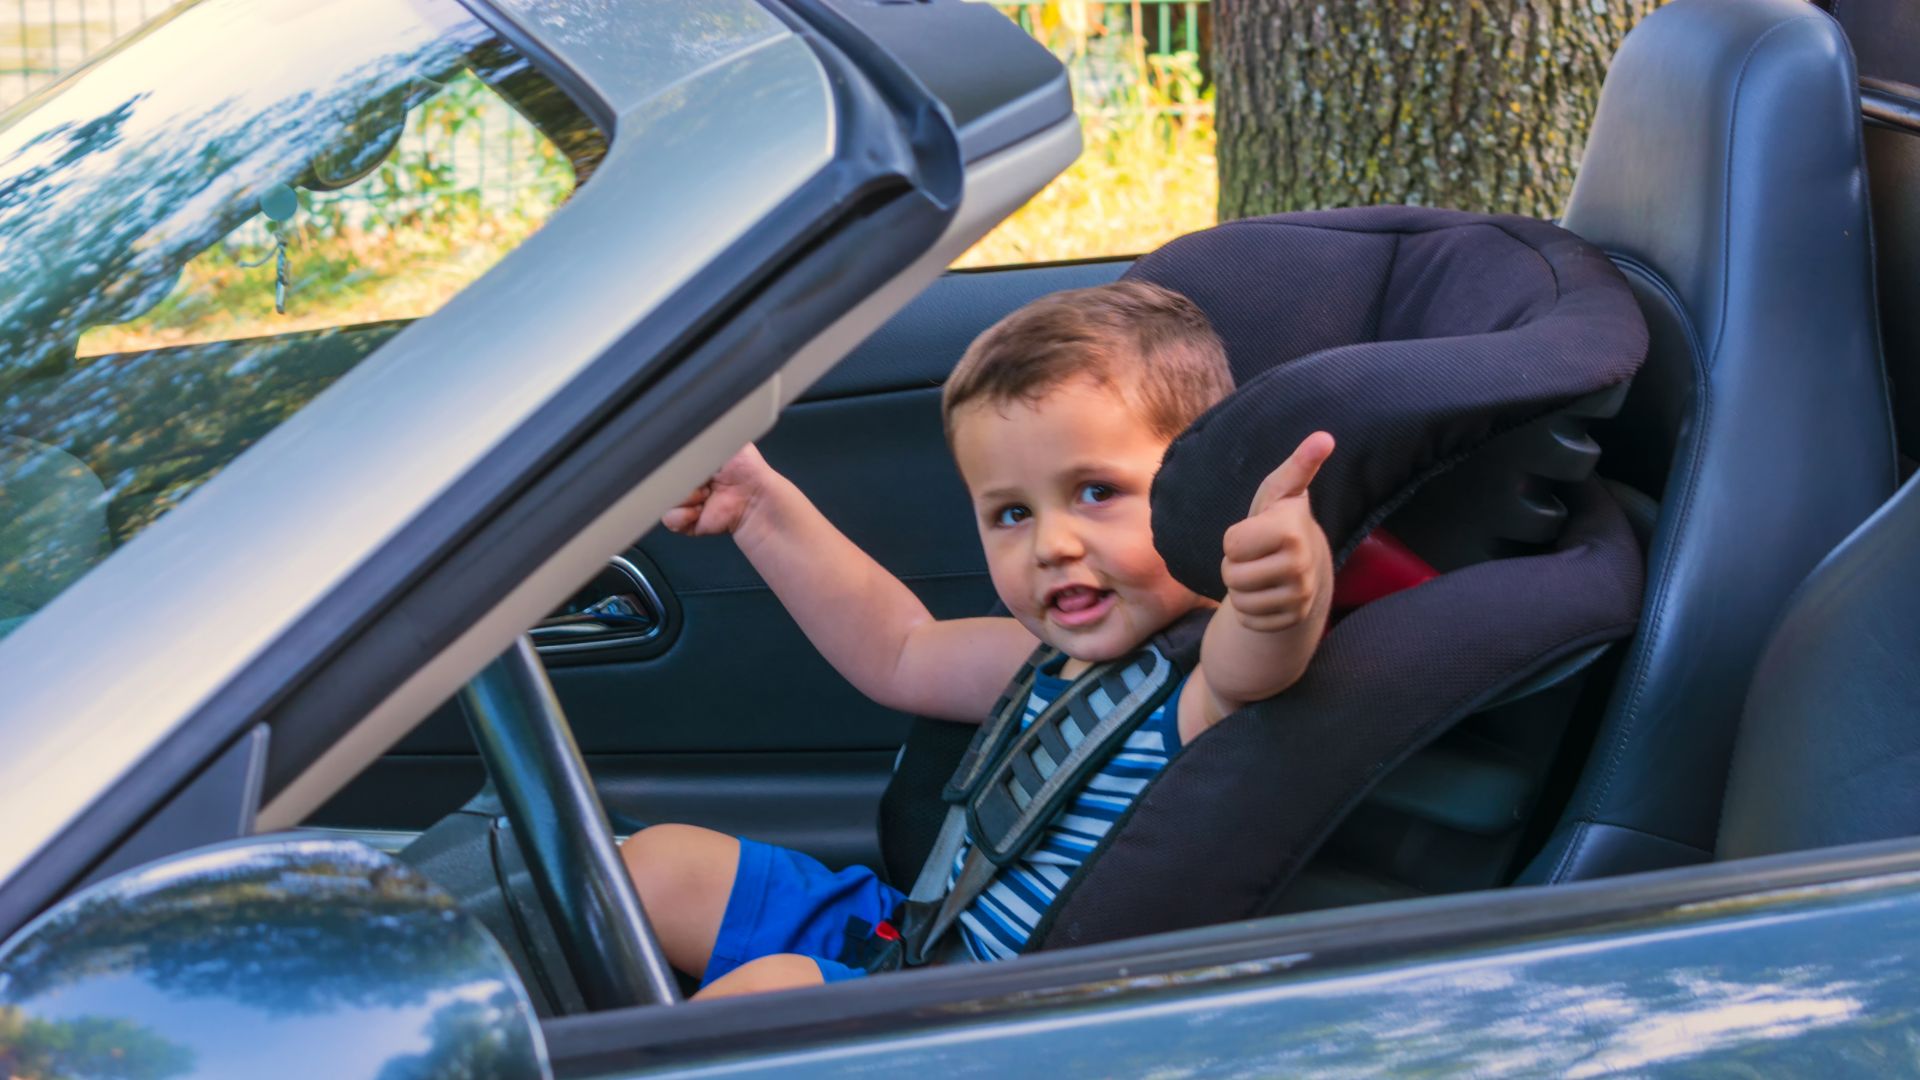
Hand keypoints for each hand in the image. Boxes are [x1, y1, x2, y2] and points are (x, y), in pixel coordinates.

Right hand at [662, 443, 772, 535]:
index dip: (675, 461)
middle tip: (701, 478)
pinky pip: (669, 519)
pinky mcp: (688, 522)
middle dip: (679, 478)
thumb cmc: (747, 468)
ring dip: (682, 496)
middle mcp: (690, 482)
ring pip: (665, 498)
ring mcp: (688, 502)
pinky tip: (699, 508)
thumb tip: (685, 428)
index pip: (670, 460)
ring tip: (704, 494)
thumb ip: (702, 432)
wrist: (756, 496)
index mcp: (695, 462)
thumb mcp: (724, 437)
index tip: (688, 460)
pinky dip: (681, 514)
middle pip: (664, 479)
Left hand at [1219, 431, 1334, 632]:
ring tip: (1258, 572)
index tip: (1254, 532)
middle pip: (1232, 575)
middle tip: (1254, 555)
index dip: (1234, 537)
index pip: (1231, 544)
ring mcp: (1300, 597)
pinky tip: (1264, 594)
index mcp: (1292, 531)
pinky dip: (1248, 609)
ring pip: (1238, 600)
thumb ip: (1299, 465)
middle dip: (1234, 564)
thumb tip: (1325, 437)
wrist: (1303, 564)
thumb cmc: (1280, 520)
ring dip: (1239, 587)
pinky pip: (1248, 619)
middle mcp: (1301, 566)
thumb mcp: (1281, 491)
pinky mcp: (1292, 619)